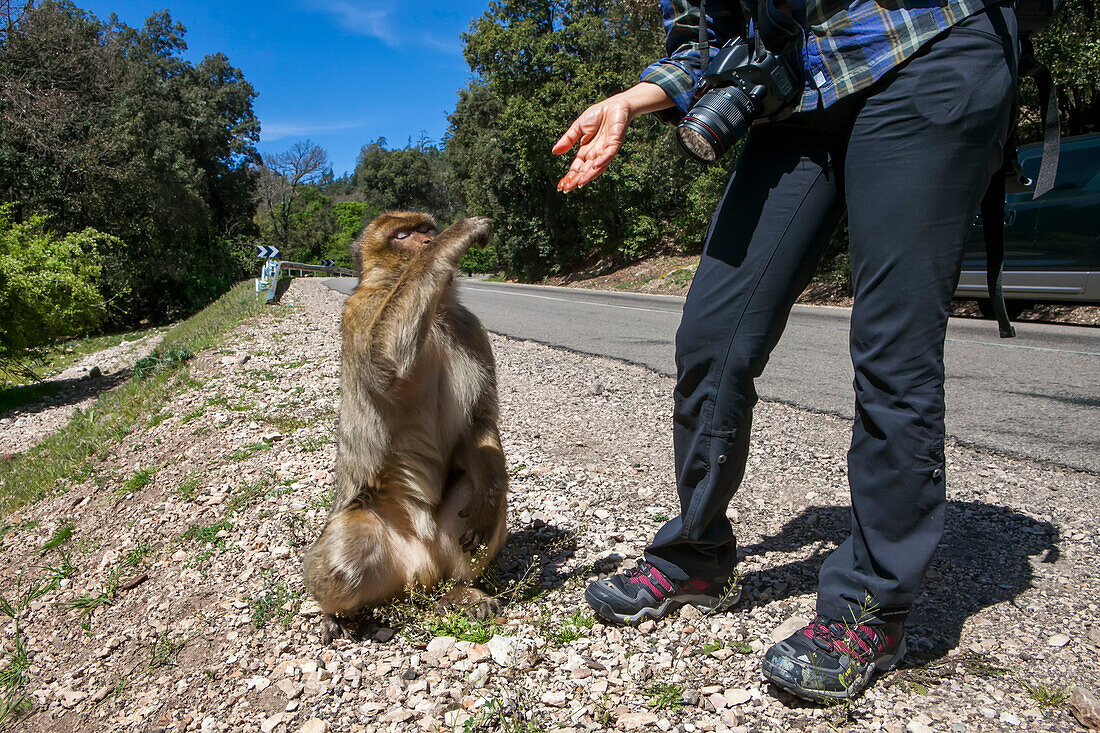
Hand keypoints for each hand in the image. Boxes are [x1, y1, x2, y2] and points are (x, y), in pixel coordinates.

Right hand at [552, 82, 674, 192]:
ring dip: (589, 175)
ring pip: (597, 167)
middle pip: (585, 170)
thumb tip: (554, 152)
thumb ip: (568, 140)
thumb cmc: (598, 115)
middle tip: (566, 189)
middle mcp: (596, 154)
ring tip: (579, 183)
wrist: (615, 104)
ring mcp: (606, 150)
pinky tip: (595, 166)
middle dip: (576, 179)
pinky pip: (609, 153)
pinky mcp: (615, 142)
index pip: (576, 168)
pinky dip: (602, 160)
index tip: (560, 186)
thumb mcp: (578, 127)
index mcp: (586, 151)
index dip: (569, 177)